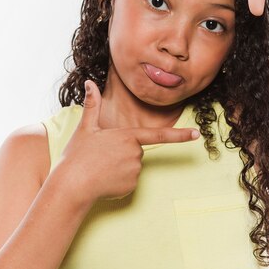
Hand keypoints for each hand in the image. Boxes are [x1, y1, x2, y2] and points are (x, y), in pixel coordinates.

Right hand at [57, 80, 198, 202]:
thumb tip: (89, 82)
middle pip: (136, 150)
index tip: (196, 134)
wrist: (71, 186)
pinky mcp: (130, 187)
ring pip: (132, 166)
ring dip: (118, 167)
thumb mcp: (85, 128)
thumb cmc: (77, 156)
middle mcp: (135, 154)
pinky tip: (103, 180)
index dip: (179, 135)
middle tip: (100, 156)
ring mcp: (134, 172)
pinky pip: (128, 181)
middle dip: (121, 152)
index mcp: (127, 136)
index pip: (159, 135)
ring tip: (99, 168)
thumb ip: (92, 105)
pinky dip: (117, 181)